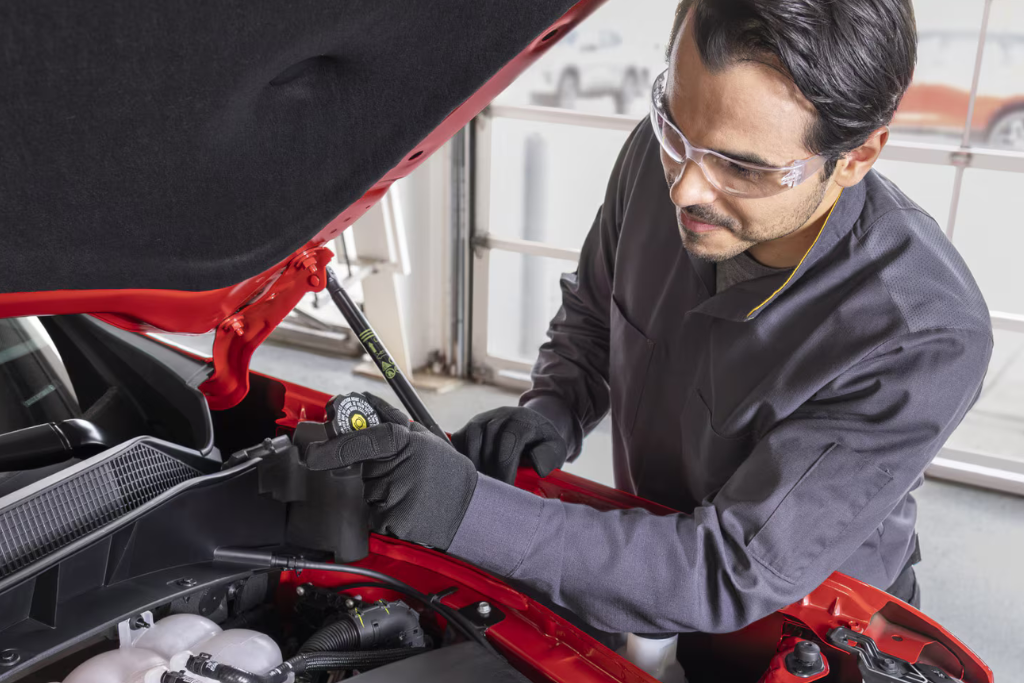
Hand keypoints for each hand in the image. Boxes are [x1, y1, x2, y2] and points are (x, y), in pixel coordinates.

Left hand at [303, 393, 476, 550]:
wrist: (470, 507)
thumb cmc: (446, 470)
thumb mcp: (424, 436)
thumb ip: (391, 419)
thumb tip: (364, 399)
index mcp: (403, 443)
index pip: (361, 442)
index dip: (334, 448)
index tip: (312, 455)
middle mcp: (396, 470)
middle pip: (366, 472)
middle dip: (379, 472)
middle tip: (408, 475)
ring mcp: (393, 497)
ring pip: (371, 495)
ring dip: (386, 493)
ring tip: (414, 493)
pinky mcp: (392, 522)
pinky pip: (377, 516)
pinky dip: (389, 514)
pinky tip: (411, 509)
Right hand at [451, 406, 567, 484]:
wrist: (533, 427)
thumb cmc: (543, 444)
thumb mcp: (556, 449)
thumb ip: (550, 457)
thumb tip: (537, 467)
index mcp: (524, 420)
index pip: (510, 440)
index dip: (505, 467)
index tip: (506, 489)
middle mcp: (502, 415)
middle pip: (488, 440)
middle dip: (489, 469)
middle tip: (493, 492)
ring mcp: (484, 418)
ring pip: (470, 438)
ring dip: (473, 464)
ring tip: (481, 484)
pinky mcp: (471, 426)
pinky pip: (459, 439)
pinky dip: (462, 456)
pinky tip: (471, 473)